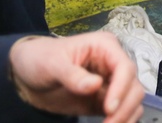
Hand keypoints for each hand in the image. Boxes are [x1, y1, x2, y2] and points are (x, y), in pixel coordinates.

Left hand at [9, 32, 143, 122]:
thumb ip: (72, 75)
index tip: (108, 108)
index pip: (125, 67)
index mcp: (105, 47)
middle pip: (134, 86)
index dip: (121, 88)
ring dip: (126, 117)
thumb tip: (96, 85)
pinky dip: (123, 121)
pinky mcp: (106, 100)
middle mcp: (113, 64)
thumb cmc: (40, 59)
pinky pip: (124, 111)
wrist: (27, 73)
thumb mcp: (52, 63)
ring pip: (133, 100)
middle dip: (124, 107)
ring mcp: (111, 83)